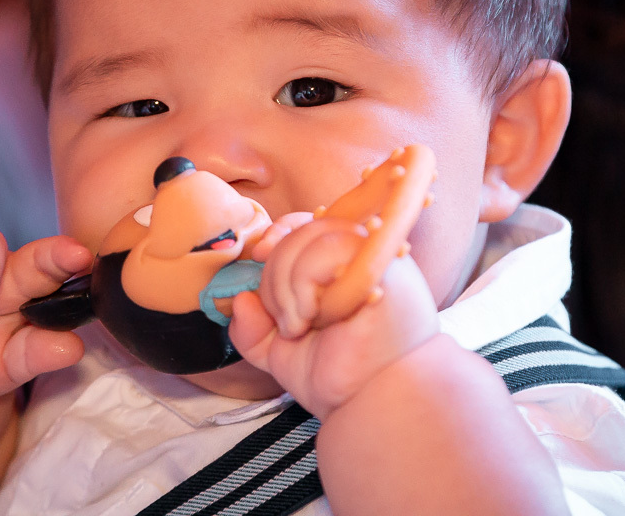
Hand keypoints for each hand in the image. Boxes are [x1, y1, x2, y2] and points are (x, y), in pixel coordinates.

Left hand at [229, 217, 439, 418]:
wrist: (376, 401)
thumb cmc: (340, 375)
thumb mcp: (280, 350)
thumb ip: (253, 327)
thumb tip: (241, 299)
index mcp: (342, 265)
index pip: (307, 223)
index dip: (279, 233)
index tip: (259, 256)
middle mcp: (361, 254)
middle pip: (302, 230)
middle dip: (276, 275)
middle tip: (287, 322)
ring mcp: (374, 256)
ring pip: (312, 236)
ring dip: (290, 283)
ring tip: (301, 324)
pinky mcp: (383, 264)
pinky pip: (329, 248)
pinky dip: (307, 283)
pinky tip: (317, 317)